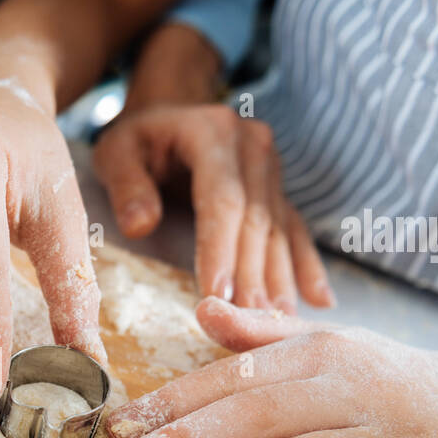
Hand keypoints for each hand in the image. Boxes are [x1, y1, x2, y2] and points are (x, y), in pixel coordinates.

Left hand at [92, 103, 333, 313]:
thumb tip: (140, 226)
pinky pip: (296, 230)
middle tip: (248, 323)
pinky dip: (306, 267)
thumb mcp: (116, 152)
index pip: (223, 201)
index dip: (221, 250)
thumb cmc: (138, 139)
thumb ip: (126, 186)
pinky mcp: (278, 189)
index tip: (217, 296)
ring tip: (279, 324)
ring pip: (279, 230)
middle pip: (256, 221)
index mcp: (215, 133)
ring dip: (280, 280)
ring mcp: (272, 169)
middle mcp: (253, 148)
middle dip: (252, 275)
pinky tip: (320, 302)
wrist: (169, 113)